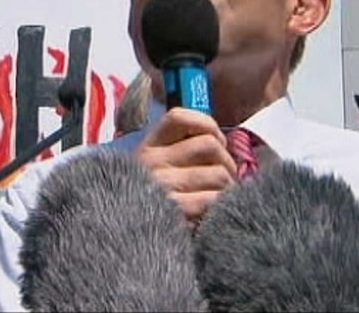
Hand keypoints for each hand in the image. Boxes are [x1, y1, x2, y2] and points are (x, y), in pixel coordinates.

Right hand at [136, 107, 236, 222]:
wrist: (130, 241)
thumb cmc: (151, 205)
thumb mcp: (155, 171)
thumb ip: (180, 152)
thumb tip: (222, 144)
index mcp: (147, 147)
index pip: (178, 117)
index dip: (206, 125)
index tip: (215, 142)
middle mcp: (151, 162)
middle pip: (210, 145)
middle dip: (226, 162)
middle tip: (222, 180)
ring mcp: (162, 185)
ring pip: (219, 173)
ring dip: (227, 188)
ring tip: (218, 199)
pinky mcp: (176, 210)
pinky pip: (216, 198)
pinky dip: (221, 206)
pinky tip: (211, 215)